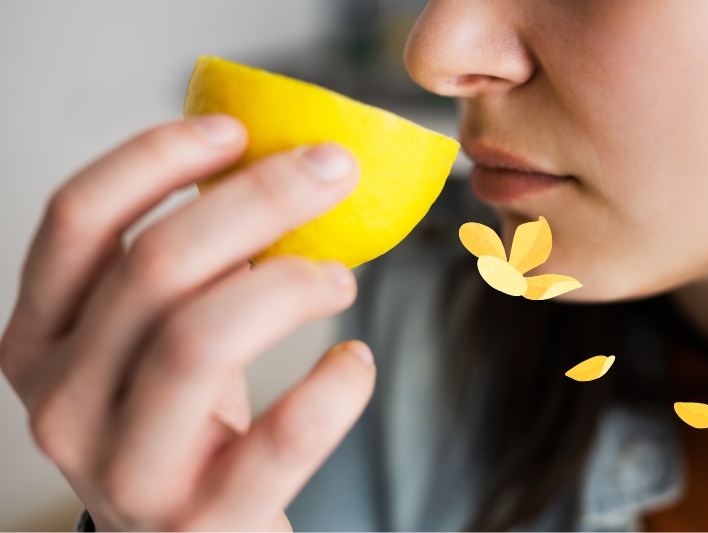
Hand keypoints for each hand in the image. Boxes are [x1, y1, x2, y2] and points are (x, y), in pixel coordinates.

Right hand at [0, 115, 375, 529]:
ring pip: (201, 338)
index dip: (157, 155)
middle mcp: (62, 402)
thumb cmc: (179, 420)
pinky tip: (354, 361)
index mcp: (40, 337)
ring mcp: (124, 471)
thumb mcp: (152, 337)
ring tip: (341, 277)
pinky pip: (281, 437)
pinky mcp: (203, 523)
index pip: (76, 217)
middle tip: (331, 171)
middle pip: (154, 265)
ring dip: (290, 284)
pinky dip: (335, 386)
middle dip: (258, 198)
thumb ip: (184, 266)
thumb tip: (271, 170)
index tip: (236, 130)